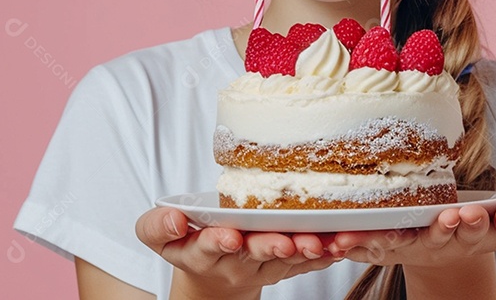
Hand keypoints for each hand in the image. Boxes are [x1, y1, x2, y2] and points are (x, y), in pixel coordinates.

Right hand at [135, 206, 336, 297]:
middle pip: (254, 255)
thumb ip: (157, 226)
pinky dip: (323, 255)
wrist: (212, 274)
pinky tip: (337, 245)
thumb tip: (174, 220)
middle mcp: (235, 263)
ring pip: (285, 261)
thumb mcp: (160, 236)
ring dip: (303, 251)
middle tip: (283, 242)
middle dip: (269, 247)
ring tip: (317, 242)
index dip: (219, 242)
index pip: (209, 247)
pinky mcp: (286, 266)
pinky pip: (306, 264)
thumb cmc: (187, 242)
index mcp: (202, 253)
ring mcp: (263, 267)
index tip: (230, 236)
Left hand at [325, 196, 495, 267]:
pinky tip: (337, 238)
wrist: (447, 230)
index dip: (473, 225)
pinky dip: (350, 242)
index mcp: (468, 237)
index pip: (474, 234)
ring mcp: (408, 245)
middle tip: (447, 217)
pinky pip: (364, 244)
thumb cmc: (479, 220)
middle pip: (437, 239)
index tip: (472, 212)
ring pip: (393, 245)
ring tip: (366, 236)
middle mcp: (437, 245)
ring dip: (380, 241)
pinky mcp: (382, 244)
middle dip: (440, 229)